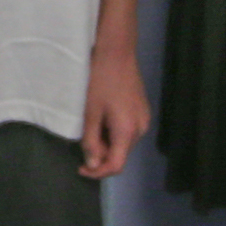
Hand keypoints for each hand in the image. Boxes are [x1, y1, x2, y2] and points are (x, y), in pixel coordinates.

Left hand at [79, 41, 148, 178]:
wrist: (117, 53)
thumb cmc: (100, 81)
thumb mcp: (90, 113)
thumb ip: (91, 141)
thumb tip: (93, 164)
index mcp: (127, 131)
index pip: (116, 166)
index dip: (97, 172)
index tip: (81, 168)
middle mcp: (141, 129)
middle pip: (121, 155)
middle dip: (101, 154)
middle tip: (84, 139)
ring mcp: (144, 119)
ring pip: (124, 143)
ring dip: (107, 142)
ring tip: (93, 124)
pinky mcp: (143, 111)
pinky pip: (128, 131)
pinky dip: (114, 132)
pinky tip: (103, 117)